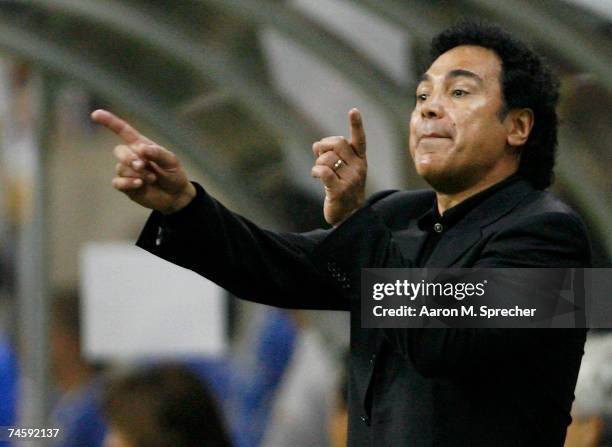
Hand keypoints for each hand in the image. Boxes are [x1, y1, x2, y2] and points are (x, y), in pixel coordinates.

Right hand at [90, 109, 195, 214]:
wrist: (175, 195)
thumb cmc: (173, 174)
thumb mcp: (171, 161)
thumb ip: (158, 153)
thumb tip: (141, 149)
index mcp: (141, 145)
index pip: (123, 131)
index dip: (110, 122)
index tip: (96, 114)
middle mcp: (131, 156)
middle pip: (119, 151)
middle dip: (129, 158)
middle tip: (142, 166)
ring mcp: (127, 171)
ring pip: (121, 168)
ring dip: (137, 173)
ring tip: (152, 178)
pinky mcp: (125, 186)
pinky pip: (117, 182)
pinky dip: (127, 183)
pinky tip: (139, 183)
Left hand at [311, 108, 366, 225]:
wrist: (350, 215)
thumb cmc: (343, 188)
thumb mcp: (343, 170)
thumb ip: (333, 155)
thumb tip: (317, 145)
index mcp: (361, 160)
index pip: (359, 140)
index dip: (356, 124)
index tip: (353, 110)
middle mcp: (358, 167)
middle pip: (338, 144)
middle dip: (324, 146)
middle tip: (319, 154)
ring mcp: (350, 179)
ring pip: (328, 158)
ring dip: (318, 162)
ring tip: (319, 171)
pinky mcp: (339, 190)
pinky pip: (323, 171)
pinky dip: (315, 171)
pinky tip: (316, 176)